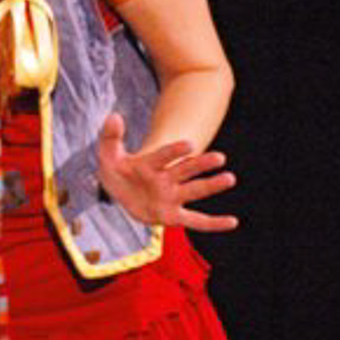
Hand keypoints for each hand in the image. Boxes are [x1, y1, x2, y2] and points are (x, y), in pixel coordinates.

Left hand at [96, 113, 238, 232]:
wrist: (120, 190)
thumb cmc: (118, 169)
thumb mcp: (107, 154)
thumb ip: (111, 136)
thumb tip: (114, 116)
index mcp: (150, 163)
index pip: (163, 156)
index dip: (174, 151)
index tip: (189, 144)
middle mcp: (165, 178)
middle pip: (185, 170)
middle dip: (201, 164)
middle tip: (220, 157)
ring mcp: (171, 196)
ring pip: (194, 190)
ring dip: (211, 185)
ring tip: (230, 178)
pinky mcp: (172, 215)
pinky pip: (195, 221)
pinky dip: (213, 223)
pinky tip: (232, 222)